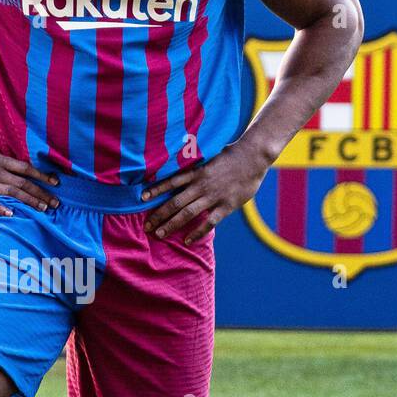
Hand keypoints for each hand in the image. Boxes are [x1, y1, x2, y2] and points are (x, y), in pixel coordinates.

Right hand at [0, 143, 59, 216]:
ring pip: (10, 192)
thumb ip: (3, 150)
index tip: (56, 182)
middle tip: (56, 204)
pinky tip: (10, 214)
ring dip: (29, 200)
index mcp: (0, 160)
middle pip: (23, 183)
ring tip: (43, 209)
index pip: (26, 168)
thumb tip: (19, 149)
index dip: (42, 175)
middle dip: (41, 193)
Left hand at [142, 142, 269, 242]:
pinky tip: (187, 241)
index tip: (142, 198)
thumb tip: (184, 169)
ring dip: (172, 224)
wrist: (253, 157)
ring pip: (188, 213)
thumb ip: (197, 167)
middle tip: (147, 226)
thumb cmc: (232, 155)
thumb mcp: (210, 157)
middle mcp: (201, 185)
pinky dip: (197, 232)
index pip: (171, 182)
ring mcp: (213, 196)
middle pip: (175, 202)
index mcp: (197, 172)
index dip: (156, 190)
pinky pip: (209, 222)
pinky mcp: (226, 206)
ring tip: (159, 234)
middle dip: (159, 215)